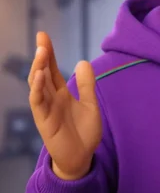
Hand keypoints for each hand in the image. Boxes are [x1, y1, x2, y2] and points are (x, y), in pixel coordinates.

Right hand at [28, 31, 100, 180]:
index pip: (52, 69)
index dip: (49, 53)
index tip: (44, 35)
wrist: (82, 157)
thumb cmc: (84, 132)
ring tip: (42, 52)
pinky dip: (37, 88)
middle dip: (42, 56)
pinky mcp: (43, 120)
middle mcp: (50, 98)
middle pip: (43, 72)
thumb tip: (82, 62)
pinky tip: (39, 76)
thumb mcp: (90, 104)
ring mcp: (45, 108)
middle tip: (42, 38)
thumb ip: (85, 85)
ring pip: (37, 85)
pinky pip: (37, 102)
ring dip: (38, 68)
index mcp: (61, 93)